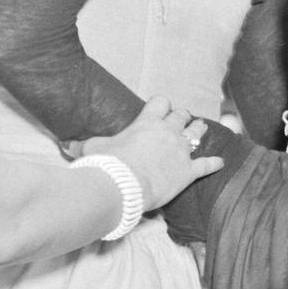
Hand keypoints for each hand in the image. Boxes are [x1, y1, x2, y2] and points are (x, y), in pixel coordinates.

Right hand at [82, 97, 223, 210]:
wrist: (124, 186)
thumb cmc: (108, 165)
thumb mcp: (92, 150)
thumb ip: (82, 146)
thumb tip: (66, 146)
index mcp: (147, 122)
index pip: (160, 102)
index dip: (161, 104)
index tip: (160, 108)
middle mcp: (168, 132)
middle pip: (182, 116)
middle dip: (182, 117)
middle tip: (180, 120)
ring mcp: (181, 151)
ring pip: (197, 133)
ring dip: (199, 130)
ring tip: (200, 129)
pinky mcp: (189, 171)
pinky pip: (207, 164)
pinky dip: (214, 163)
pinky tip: (221, 162)